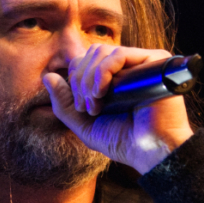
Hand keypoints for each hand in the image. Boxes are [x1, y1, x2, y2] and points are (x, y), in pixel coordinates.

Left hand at [41, 44, 193, 173]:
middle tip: (87, 108)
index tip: (82, 107)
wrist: (151, 151)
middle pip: (90, 53)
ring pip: (101, 51)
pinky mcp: (155, 61)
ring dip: (90, 78)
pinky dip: (102, 72)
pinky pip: (119, 54)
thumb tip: (48, 77)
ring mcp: (142, 63)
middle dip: (80, 80)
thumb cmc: (123, 140)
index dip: (75, 80)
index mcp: (114, 77)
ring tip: (96, 104)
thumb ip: (64, 103)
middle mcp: (128, 67)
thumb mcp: (84, 124)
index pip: (84, 60)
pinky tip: (102, 92)